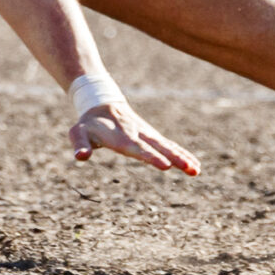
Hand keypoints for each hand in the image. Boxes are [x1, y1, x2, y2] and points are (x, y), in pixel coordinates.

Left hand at [70, 102, 201, 175]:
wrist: (101, 104)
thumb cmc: (88, 123)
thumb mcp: (78, 132)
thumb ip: (79, 144)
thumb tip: (81, 156)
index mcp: (121, 137)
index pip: (138, 149)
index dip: (151, 157)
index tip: (165, 166)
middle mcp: (138, 135)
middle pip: (159, 148)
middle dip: (175, 158)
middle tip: (189, 169)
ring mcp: (147, 135)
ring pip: (168, 147)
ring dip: (182, 158)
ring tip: (196, 170)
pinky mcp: (152, 137)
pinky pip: (169, 146)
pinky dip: (182, 154)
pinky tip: (194, 165)